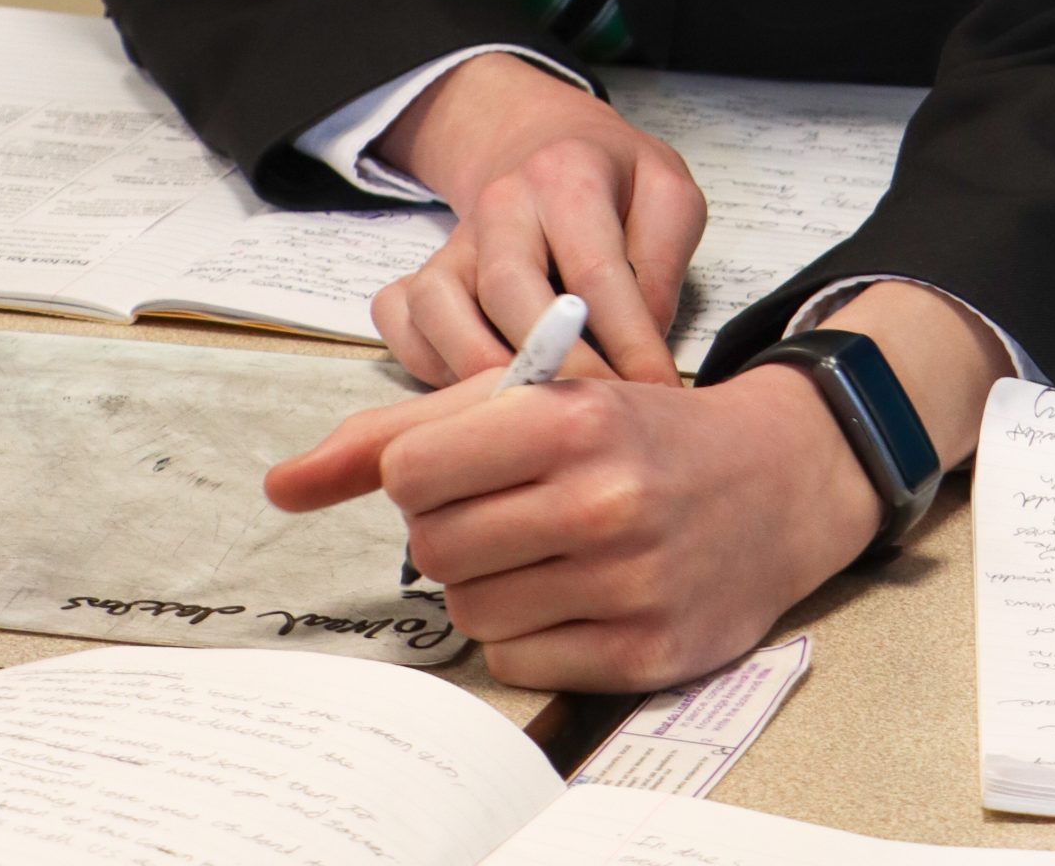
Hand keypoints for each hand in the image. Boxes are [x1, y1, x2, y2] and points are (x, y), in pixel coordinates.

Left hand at [265, 361, 879, 690]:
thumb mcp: (535, 394)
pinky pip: (519, 660)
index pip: (412, 470)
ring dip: (490, 583)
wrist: (775, 479)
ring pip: (470, 609)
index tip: (462, 466)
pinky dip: (530, 632)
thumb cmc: (635, 429)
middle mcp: (602, 498)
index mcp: (569, 417)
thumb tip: (280, 482)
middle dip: (454, 529)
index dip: (422, 473)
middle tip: (510, 507)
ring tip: (547, 546)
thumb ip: (403, 429)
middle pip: (436, 547)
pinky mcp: (645, 652)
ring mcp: (628, 581)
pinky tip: (578, 591)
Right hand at [369, 54, 705, 387]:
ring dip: (480, 371)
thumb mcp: (666, 194)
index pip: (595, 272)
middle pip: (507, 290)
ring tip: (532, 412)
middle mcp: (500, 203)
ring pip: (437, 308)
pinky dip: (426, 365)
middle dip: (553, 366)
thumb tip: (637, 346)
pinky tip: (479, 391)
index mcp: (567, 175)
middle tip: (593, 415)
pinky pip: (399, 322)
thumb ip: (663, 262)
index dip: (629, 344)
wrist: (543, 141)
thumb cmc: (614, 181)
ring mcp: (453, 241)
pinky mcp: (419, 271)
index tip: (657, 392)